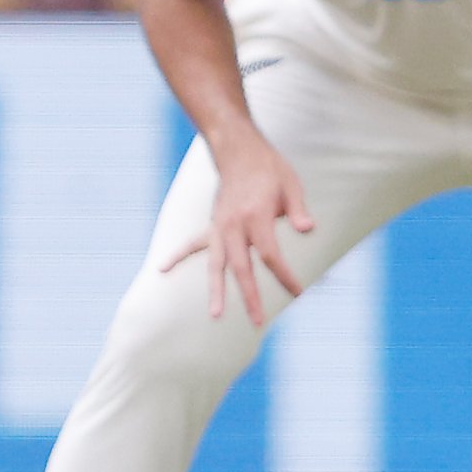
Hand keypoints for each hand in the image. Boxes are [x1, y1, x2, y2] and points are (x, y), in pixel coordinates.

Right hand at [161, 136, 312, 326]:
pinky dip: (178, 256)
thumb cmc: (270, 169)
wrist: (238, 149)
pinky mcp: (212, 225)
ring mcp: (219, 226)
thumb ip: (298, 210)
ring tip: (216, 315)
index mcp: (256, 217)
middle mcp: (234, 225)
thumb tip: (308, 229)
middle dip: (250, 296)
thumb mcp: (291, 185)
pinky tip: (162, 270)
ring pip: (215, 264)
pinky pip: (192, 244)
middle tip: (258, 321)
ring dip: (216, 290)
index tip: (299, 292)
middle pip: (241, 267)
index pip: (270, 255)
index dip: (285, 276)